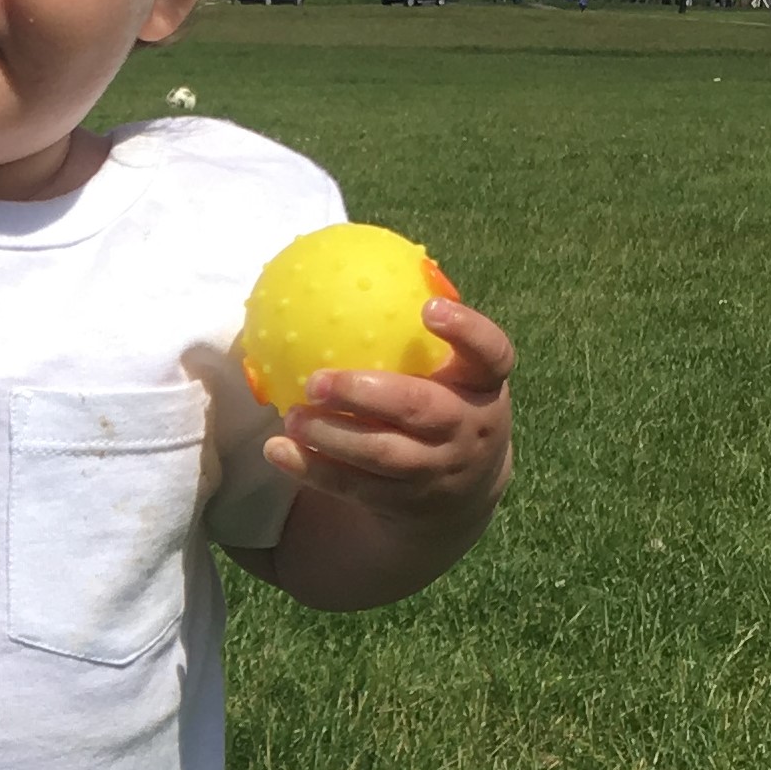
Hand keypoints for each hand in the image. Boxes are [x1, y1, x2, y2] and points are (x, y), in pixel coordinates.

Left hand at [265, 296, 513, 525]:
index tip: (428, 309)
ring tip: (292, 415)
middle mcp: (468, 428)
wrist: (464, 495)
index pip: (491, 354)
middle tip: (318, 379)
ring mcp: (439, 470)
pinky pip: (355, 487)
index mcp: (484, 386)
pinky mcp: (405, 503)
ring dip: (333, 436)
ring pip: (384, 454)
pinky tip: (278, 450)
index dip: (466, 331)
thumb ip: (420, 336)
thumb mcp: (454, 374)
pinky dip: (314, 469)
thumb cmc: (445, 406)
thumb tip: (362, 266)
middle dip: (369, 394)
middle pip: (422, 409)